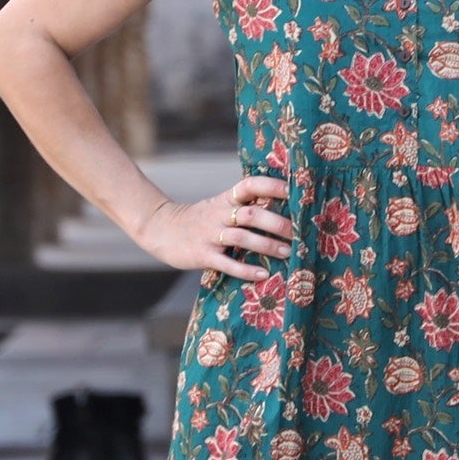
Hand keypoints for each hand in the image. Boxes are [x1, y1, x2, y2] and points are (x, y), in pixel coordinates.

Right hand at [136, 174, 293, 278]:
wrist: (160, 229)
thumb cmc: (199, 219)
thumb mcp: (219, 206)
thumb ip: (244, 206)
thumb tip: (282, 211)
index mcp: (225, 200)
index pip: (249, 185)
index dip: (271, 186)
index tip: (293, 190)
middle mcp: (219, 214)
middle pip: (251, 214)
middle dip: (276, 223)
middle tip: (298, 232)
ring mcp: (210, 234)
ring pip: (242, 238)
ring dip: (267, 246)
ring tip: (288, 253)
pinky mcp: (202, 255)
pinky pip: (227, 263)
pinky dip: (245, 269)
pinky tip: (262, 274)